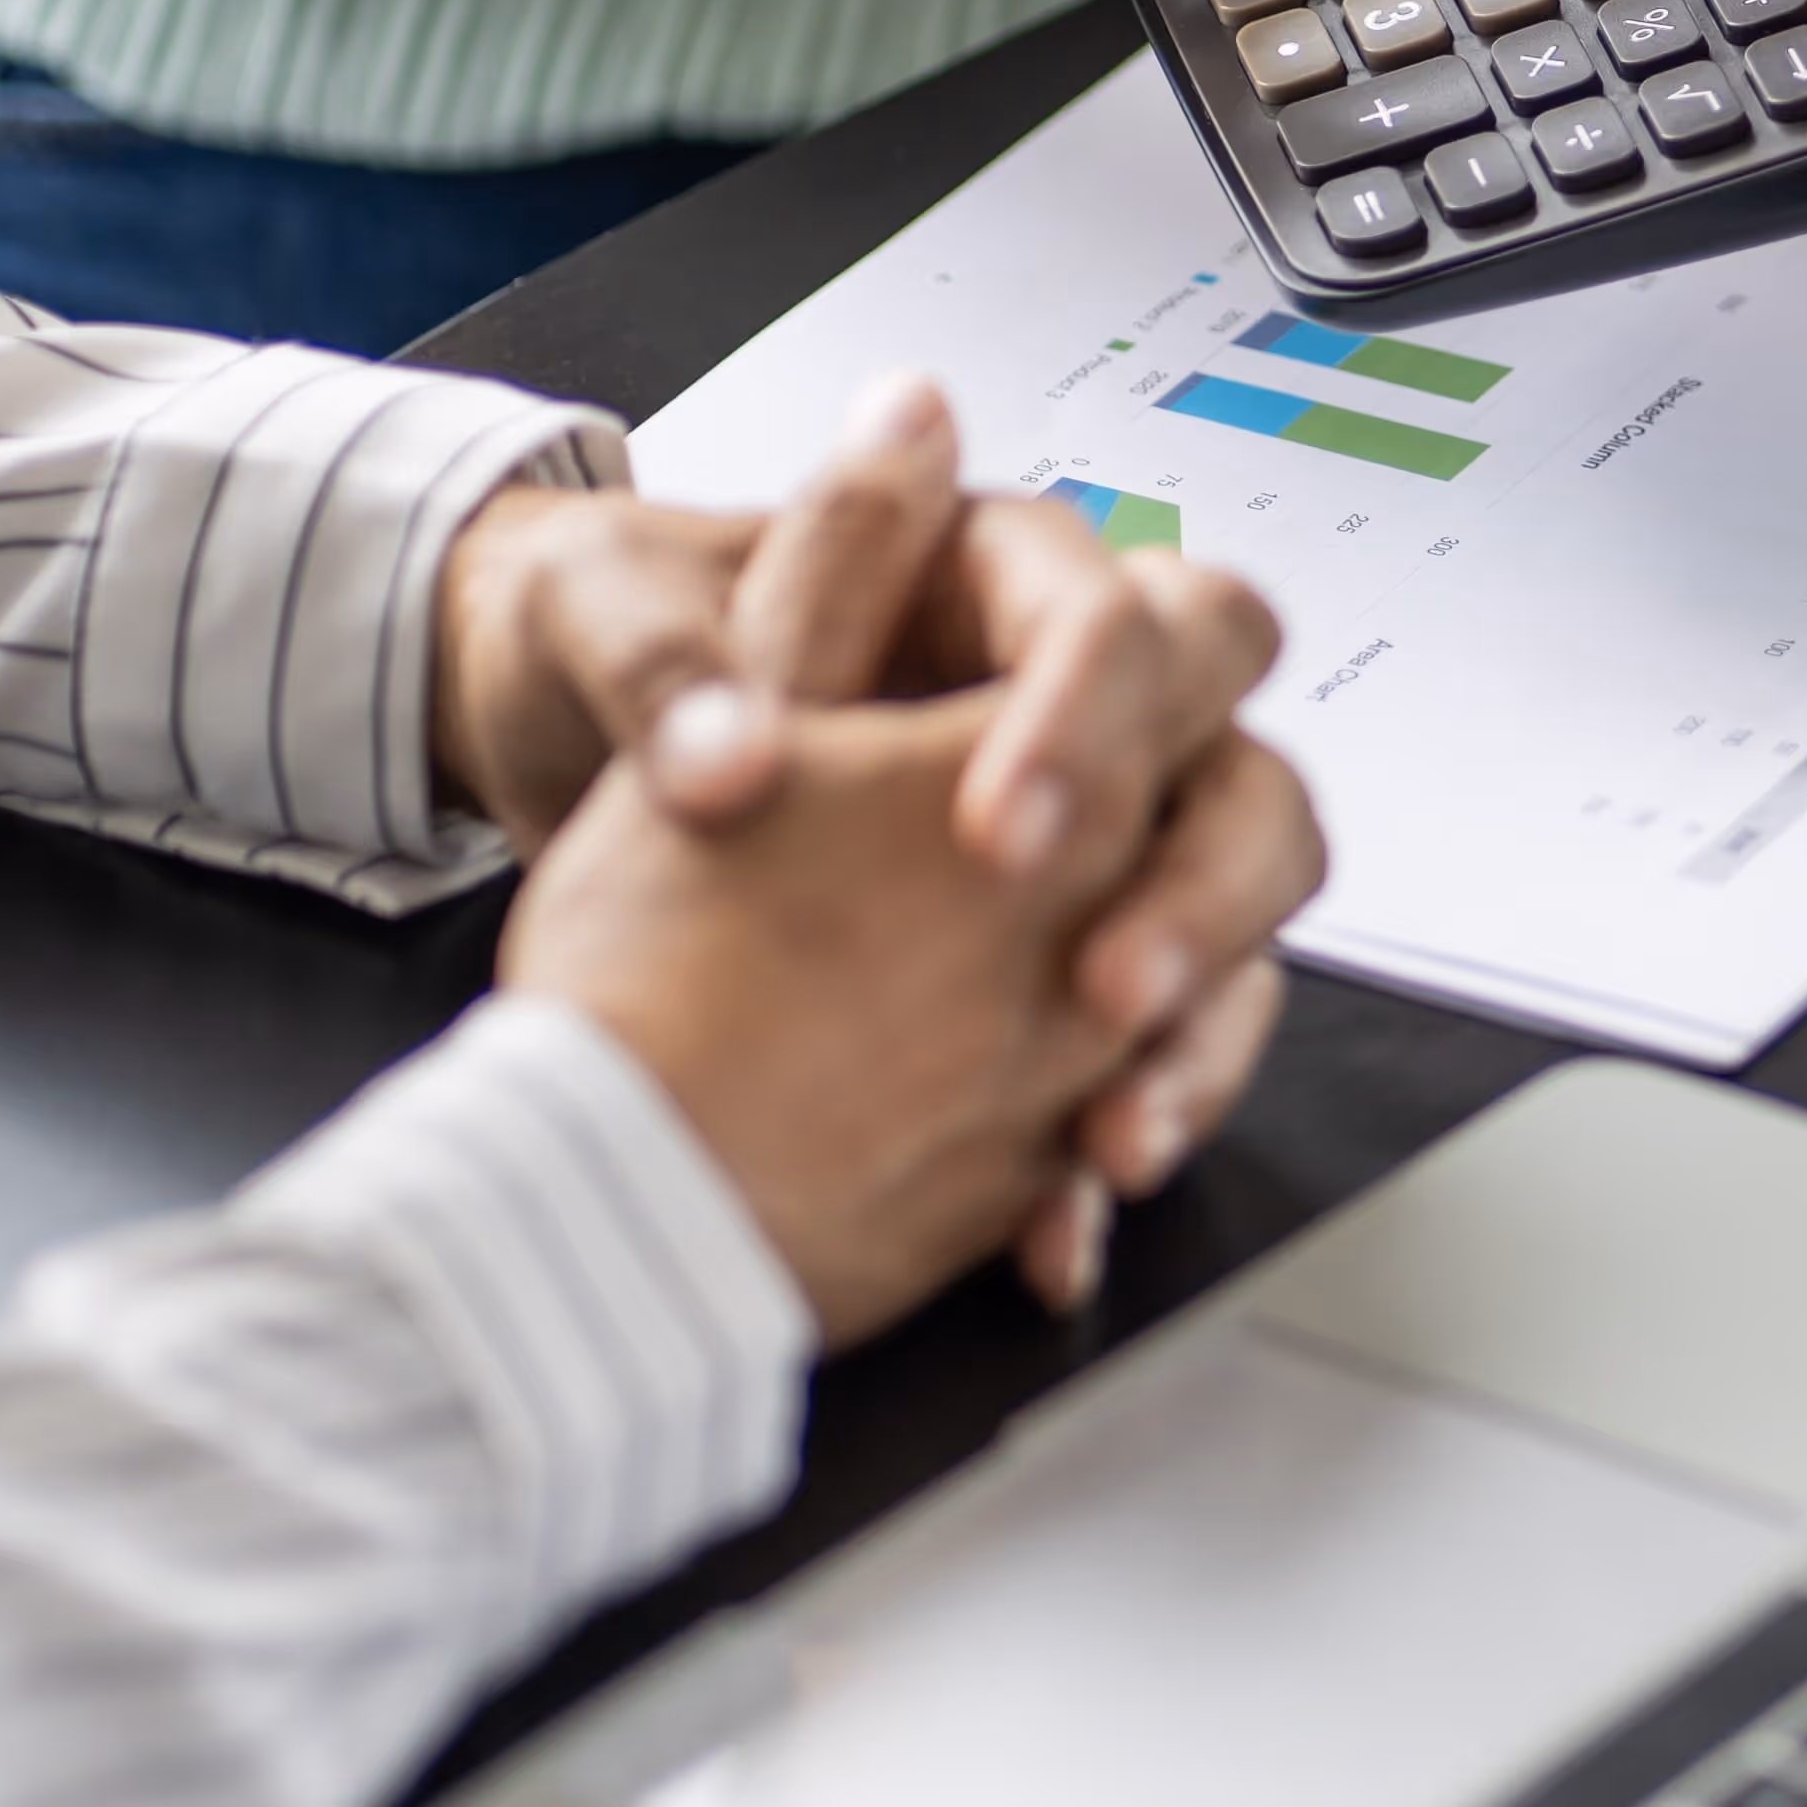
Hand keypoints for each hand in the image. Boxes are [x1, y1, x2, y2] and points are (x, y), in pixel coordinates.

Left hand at [465, 382, 1318, 1316]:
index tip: (997, 835)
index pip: (1122, 621)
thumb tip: (723, 753)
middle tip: (1104, 989)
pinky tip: (1056, 1221)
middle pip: (1237, 774)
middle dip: (1196, 891)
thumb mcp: (599, 620)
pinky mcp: (1067, 975)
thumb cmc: (602, 666)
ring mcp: (1092, 851)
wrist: (569, 807)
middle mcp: (1072, 712)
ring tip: (1114, 1140)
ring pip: (1228, 930)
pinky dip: (1120, 1135)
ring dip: (1198, 1037)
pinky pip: (1155, 1055)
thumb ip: (662, 667)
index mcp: (986, 584)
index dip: (1090, 720)